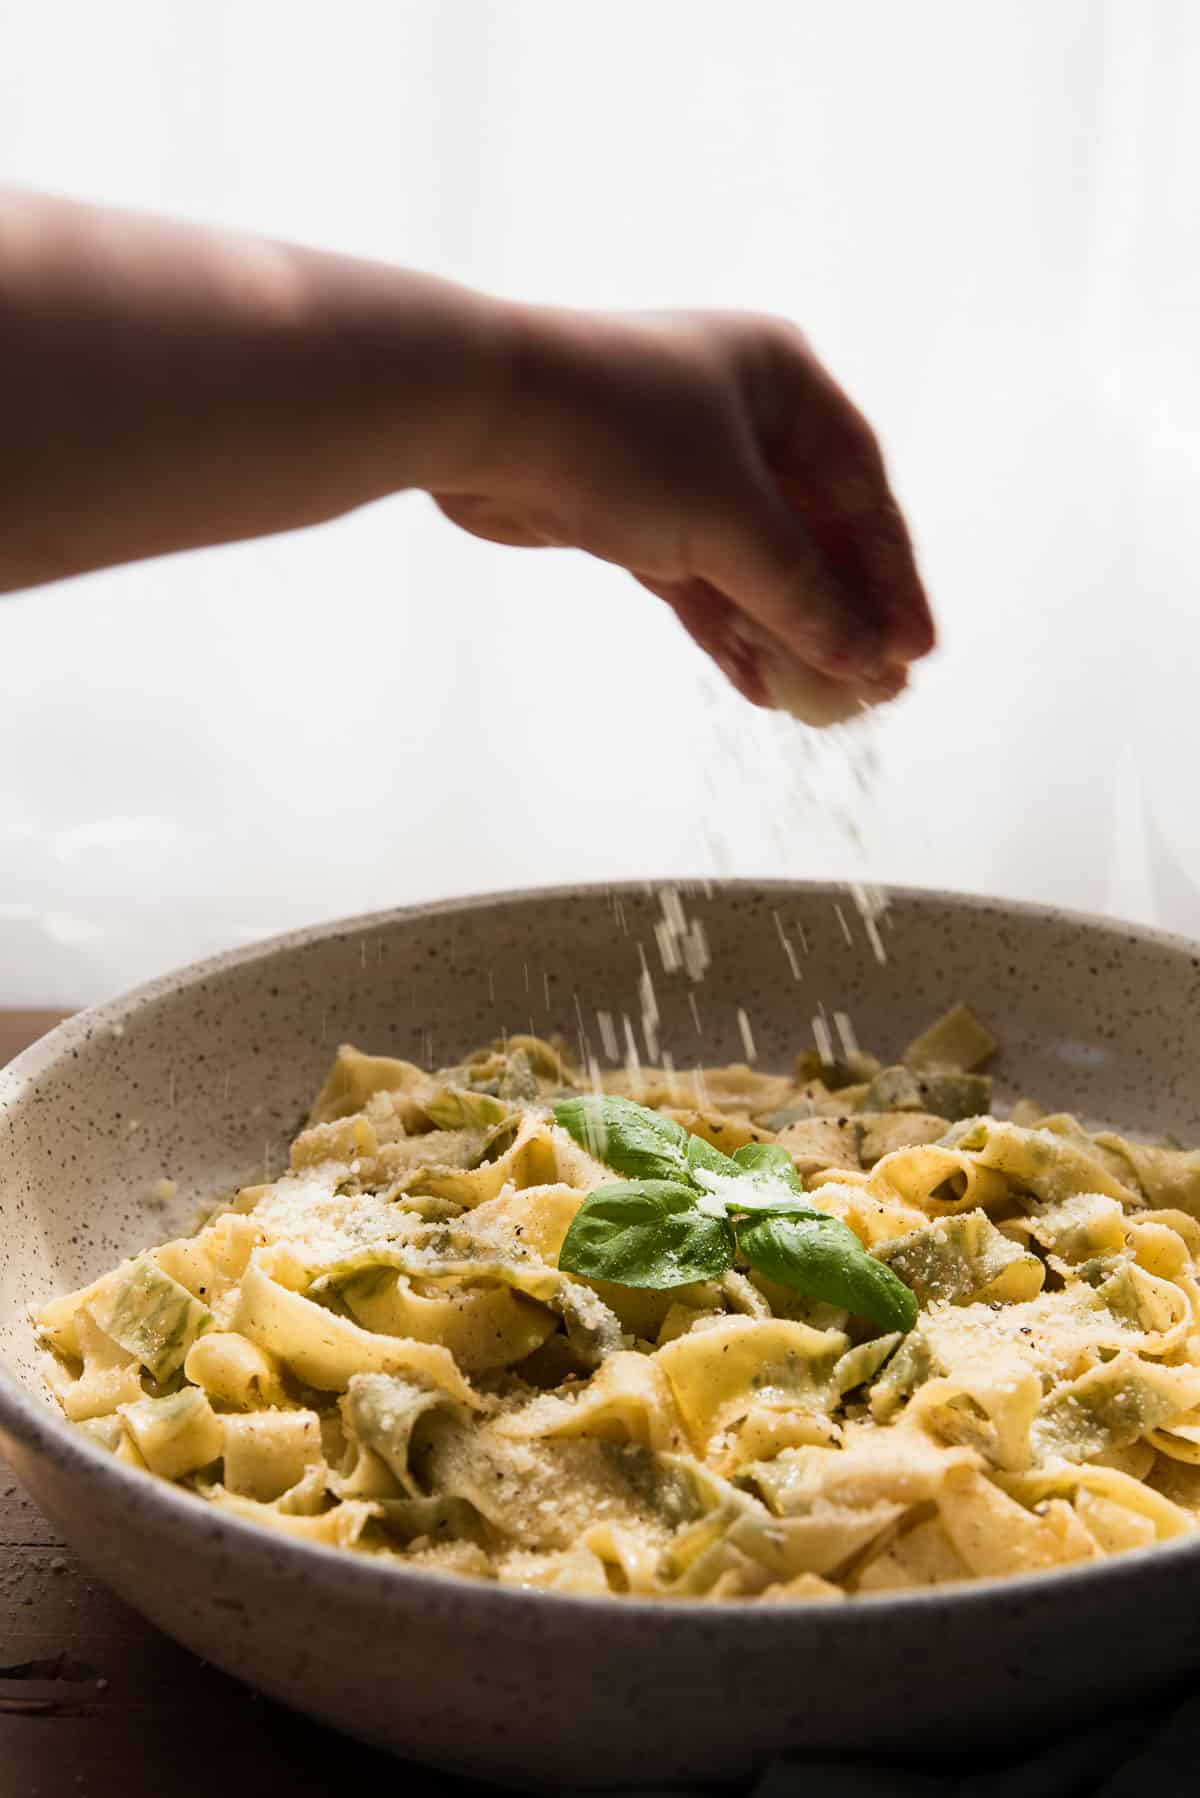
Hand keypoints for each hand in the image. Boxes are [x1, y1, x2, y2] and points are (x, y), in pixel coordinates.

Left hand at [432, 306, 932, 713]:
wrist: (479, 417)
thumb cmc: (620, 440)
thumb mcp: (732, 522)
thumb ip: (802, 596)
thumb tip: (863, 658)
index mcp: (783, 382)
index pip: (863, 490)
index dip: (892, 577)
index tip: (914, 650)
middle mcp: (738, 415)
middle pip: (811, 529)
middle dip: (840, 612)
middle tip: (875, 687)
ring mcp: (680, 464)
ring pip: (751, 561)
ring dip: (785, 629)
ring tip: (823, 702)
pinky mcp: (629, 511)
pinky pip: (697, 579)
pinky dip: (726, 628)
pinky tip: (758, 685)